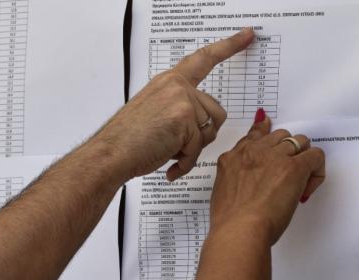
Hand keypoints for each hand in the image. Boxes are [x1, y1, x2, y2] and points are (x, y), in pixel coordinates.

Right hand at [92, 28, 254, 181]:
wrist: (110, 154)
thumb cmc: (129, 140)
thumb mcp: (156, 113)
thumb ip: (180, 108)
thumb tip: (205, 122)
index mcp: (170, 81)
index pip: (204, 59)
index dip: (229, 46)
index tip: (248, 35)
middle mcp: (177, 85)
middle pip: (216, 112)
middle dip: (202, 136)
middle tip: (176, 146)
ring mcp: (181, 99)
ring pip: (210, 131)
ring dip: (193, 150)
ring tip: (168, 153)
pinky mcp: (183, 116)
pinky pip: (198, 147)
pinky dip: (186, 162)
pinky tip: (170, 166)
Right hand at [209, 114, 326, 244]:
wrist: (239, 229)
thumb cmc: (230, 221)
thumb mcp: (221, 194)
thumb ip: (234, 181)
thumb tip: (245, 185)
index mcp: (233, 158)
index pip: (254, 134)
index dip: (264, 131)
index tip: (268, 126)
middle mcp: (253, 152)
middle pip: (281, 136)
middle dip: (287, 152)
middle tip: (287, 177)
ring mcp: (274, 157)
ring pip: (300, 142)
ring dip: (303, 159)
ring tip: (300, 183)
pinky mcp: (294, 167)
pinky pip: (315, 156)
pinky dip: (317, 169)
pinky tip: (309, 185)